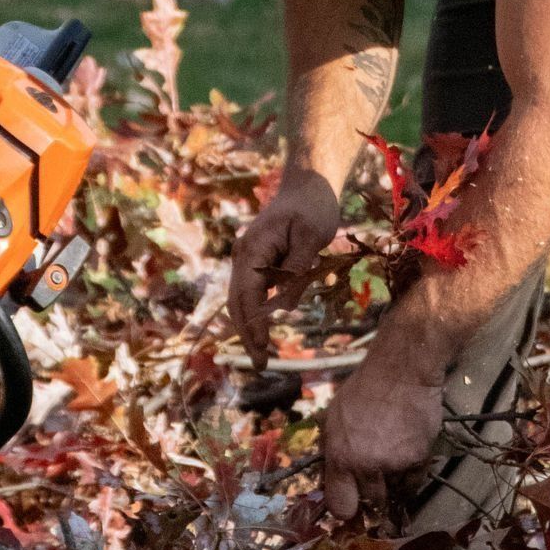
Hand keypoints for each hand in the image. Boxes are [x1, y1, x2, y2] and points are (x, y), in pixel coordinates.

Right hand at [228, 171, 341, 367]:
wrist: (307, 184)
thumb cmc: (312, 207)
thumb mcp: (311, 236)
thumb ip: (297, 269)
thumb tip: (285, 307)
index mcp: (253, 249)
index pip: (249, 294)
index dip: (254, 322)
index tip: (263, 347)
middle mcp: (244, 255)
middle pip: (237, 302)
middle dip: (247, 334)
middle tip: (262, 365)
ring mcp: (248, 259)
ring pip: (241, 300)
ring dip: (249, 328)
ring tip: (262, 357)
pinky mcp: (257, 263)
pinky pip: (252, 293)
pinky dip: (255, 315)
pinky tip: (263, 334)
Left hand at [321, 319, 446, 522]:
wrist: (402, 370)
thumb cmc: (364, 388)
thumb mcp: (334, 415)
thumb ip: (333, 448)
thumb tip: (332, 474)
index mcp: (340, 455)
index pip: (339, 505)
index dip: (345, 508)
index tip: (350, 506)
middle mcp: (365, 465)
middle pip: (370, 501)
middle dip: (372, 491)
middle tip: (375, 476)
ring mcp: (394, 464)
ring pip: (394, 492)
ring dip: (393, 483)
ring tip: (392, 458)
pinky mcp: (419, 459)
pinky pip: (415, 482)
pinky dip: (411, 477)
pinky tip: (408, 458)